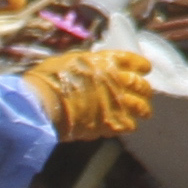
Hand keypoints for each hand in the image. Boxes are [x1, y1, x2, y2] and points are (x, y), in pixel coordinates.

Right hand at [22, 41, 153, 142]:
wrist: (43, 104)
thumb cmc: (48, 80)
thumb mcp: (67, 61)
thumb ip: (85, 64)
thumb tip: (88, 67)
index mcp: (105, 61)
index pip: (133, 61)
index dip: (141, 65)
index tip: (145, 69)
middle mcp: (116, 80)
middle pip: (140, 85)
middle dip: (144, 90)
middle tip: (145, 94)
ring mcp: (116, 103)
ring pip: (140, 107)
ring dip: (142, 109)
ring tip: (144, 113)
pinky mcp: (111, 123)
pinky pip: (128, 125)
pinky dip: (127, 125)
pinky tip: (126, 126)